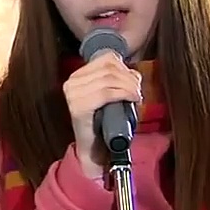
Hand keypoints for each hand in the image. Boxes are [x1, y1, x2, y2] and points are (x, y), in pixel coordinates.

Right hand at [61, 50, 141, 175]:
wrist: (93, 150)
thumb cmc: (104, 123)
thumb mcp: (110, 96)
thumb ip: (118, 81)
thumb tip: (133, 73)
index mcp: (77, 77)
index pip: (106, 59)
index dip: (125, 67)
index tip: (134, 81)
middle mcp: (71, 83)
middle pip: (109, 68)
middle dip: (130, 78)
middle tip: (138, 92)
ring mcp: (73, 95)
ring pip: (109, 79)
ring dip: (129, 86)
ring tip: (136, 97)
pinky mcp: (78, 107)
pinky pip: (106, 93)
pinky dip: (123, 94)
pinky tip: (132, 99)